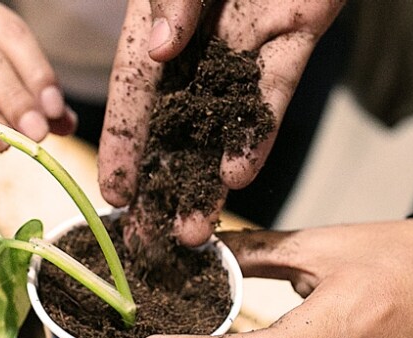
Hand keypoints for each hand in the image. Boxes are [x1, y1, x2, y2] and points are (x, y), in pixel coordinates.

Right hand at [98, 0, 345, 244]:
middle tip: (155, 238)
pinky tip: (240, 174)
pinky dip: (259, 133)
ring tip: (196, 229)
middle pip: (176, 122)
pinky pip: (276, 90)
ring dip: (210, 176)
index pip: (134, 90)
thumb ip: (173, 1)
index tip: (116, 195)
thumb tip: (160, 51)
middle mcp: (201, 40)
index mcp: (163, 19)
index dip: (123, 143)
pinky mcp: (297, 33)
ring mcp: (249, 43)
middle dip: (164, 181)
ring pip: (226, 120)